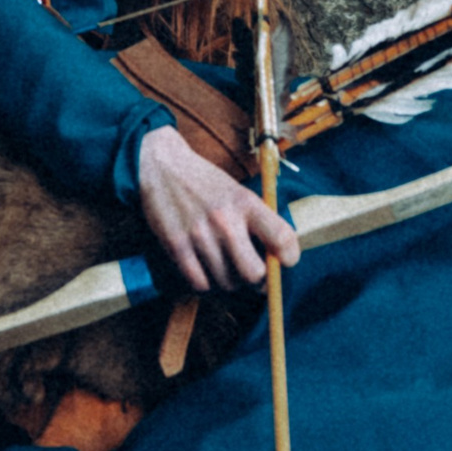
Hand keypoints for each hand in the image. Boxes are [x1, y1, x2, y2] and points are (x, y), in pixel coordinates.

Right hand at [137, 125, 299, 293]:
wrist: (162, 166)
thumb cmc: (205, 184)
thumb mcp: (238, 192)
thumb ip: (258, 220)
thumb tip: (278, 257)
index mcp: (246, 203)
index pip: (282, 238)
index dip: (290, 257)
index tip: (285, 261)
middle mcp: (225, 220)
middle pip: (254, 273)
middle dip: (257, 280)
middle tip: (252, 274)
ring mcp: (199, 234)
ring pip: (227, 283)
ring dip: (230, 282)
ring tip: (225, 268)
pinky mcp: (176, 246)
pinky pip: (200, 284)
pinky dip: (206, 283)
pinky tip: (205, 270)